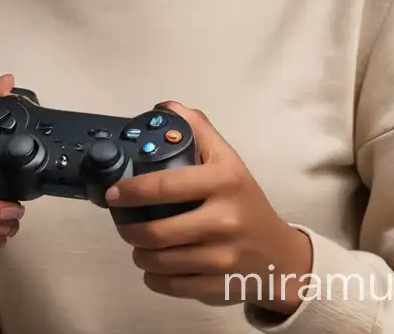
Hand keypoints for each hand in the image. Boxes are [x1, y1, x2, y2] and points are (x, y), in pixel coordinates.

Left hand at [106, 102, 311, 313]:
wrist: (279, 255)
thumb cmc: (246, 201)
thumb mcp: (228, 161)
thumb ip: (199, 130)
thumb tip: (167, 107)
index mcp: (224, 181)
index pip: (166, 185)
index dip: (132, 190)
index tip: (114, 192)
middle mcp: (225, 219)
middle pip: (157, 232)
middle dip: (129, 229)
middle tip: (122, 222)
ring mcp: (222, 257)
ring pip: (159, 261)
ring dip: (139, 253)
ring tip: (138, 243)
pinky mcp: (218, 287)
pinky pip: (170, 286)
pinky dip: (153, 278)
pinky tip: (153, 267)